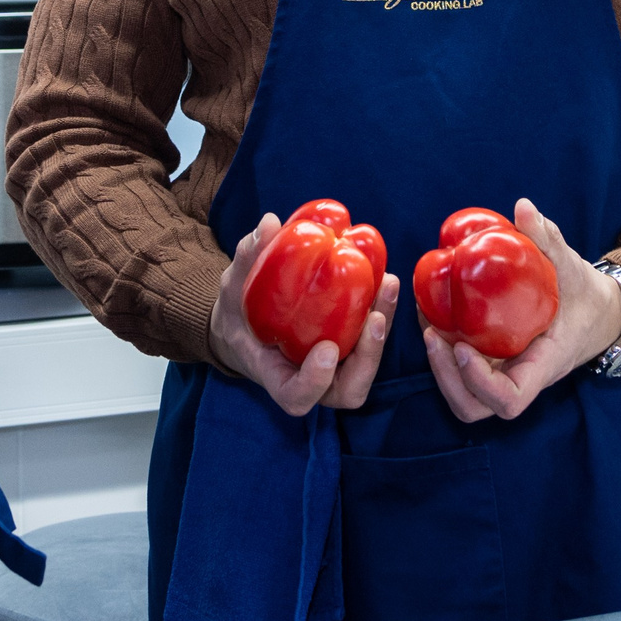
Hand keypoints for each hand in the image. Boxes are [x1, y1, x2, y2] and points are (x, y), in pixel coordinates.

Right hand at [207, 211, 398, 415]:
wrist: (245, 323)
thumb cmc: (236, 313)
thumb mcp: (232, 285)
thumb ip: (248, 258)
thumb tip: (270, 223)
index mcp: (274, 374)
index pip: (296, 396)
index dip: (314, 382)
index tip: (325, 349)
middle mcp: (309, 379)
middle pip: (348, 389)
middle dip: (367, 357)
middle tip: (373, 318)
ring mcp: (331, 368)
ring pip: (366, 367)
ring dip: (382, 332)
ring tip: (387, 285)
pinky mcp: (346, 348)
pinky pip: (369, 341)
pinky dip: (380, 313)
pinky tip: (385, 277)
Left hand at [422, 198, 620, 422]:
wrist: (599, 314)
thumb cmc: (585, 295)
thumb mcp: (572, 265)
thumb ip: (548, 239)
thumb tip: (523, 208)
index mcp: (544, 364)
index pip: (510, 399)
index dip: (480, 383)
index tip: (462, 347)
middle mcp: (521, 377)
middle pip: (476, 406)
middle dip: (448, 379)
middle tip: (433, 336)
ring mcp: (505, 374)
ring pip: (466, 397)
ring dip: (440, 372)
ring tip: (428, 328)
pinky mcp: (494, 365)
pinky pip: (463, 373)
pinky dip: (443, 354)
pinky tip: (431, 317)